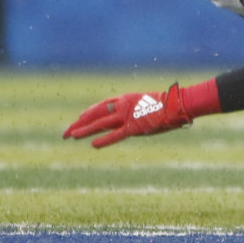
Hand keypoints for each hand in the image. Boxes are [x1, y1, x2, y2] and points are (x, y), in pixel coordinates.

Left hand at [63, 83, 192, 148]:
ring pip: (101, 123)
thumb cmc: (167, 104)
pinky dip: (104, 139)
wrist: (178, 104)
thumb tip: (132, 116)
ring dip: (85, 130)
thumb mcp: (146, 104)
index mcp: (126, 99)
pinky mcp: (134, 127)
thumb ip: (135, 110)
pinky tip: (93, 144)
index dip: (88, 113)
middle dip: (79, 123)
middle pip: (95, 114)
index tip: (78, 119)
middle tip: (65, 133)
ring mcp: (128, 116)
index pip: (102, 105)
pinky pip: (116, 134)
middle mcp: (123, 106)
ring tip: (70, 136)